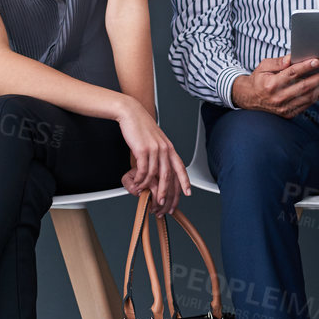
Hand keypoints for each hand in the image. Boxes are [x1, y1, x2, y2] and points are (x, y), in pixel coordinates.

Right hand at [116, 99, 189, 215]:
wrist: (131, 113)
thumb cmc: (141, 128)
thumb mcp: (155, 141)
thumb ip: (159, 154)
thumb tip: (158, 170)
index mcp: (169, 147)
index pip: (181, 167)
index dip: (185, 181)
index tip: (187, 193)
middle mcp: (165, 148)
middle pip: (169, 175)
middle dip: (167, 192)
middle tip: (163, 204)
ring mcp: (154, 149)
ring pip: (155, 175)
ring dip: (151, 188)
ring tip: (147, 195)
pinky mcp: (142, 149)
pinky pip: (143, 170)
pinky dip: (140, 180)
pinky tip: (137, 183)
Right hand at [231, 55, 318, 118]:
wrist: (250, 99)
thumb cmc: (259, 79)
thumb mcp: (263, 66)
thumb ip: (277, 62)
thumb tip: (292, 57)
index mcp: (271, 84)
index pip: (291, 74)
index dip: (305, 67)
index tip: (317, 60)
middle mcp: (278, 98)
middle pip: (304, 86)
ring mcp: (284, 108)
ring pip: (308, 97)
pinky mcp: (289, 114)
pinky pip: (307, 104)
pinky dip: (318, 95)